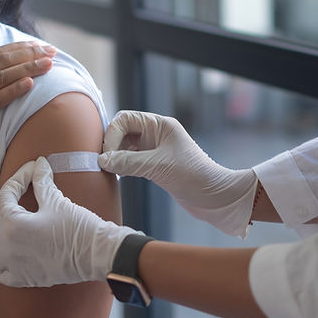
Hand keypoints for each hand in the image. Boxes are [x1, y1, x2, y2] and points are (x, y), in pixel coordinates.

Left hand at [0, 157, 136, 286]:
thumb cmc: (77, 228)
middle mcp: (7, 248)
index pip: (7, 195)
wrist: (95, 255)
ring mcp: (13, 266)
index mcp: (13, 226)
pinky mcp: (23, 278)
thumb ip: (41, 181)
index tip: (32, 169)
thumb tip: (38, 164)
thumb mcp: (56, 201)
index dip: (19, 177)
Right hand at [98, 110, 258, 236]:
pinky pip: (131, 160)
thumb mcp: (158, 167)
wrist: (215, 198)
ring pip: (125, 146)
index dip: (112, 135)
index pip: (125, 119)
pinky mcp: (155, 165)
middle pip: (122, 131)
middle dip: (111, 145)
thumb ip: (128, 162)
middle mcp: (156, 134)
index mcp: (160, 125)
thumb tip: (102, 160)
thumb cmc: (193, 176)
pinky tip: (118, 175)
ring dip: (115, 156)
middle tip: (104, 163)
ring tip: (109, 171)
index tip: (107, 156)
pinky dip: (122, 165)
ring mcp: (155, 149)